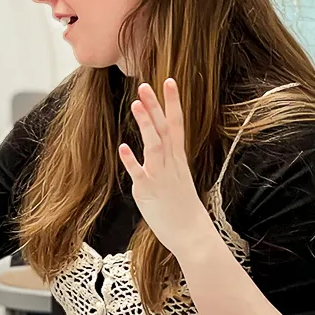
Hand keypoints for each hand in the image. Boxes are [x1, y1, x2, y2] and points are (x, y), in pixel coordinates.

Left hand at [118, 79, 213, 257]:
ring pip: (154, 145)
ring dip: (146, 124)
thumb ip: (168, 158)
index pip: (177, 124)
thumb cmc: (182, 206)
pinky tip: (123, 146)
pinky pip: (140, 173)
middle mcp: (171, 163)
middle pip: (165, 129)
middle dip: (156, 106)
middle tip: (145, 84)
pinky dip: (132, 160)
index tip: (169, 81)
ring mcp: (160, 176)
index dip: (173, 102)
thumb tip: (161, 143)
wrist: (192, 233)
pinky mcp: (148, 191)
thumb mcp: (178, 175)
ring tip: (136, 104)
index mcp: (178, 158)